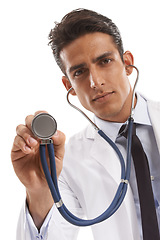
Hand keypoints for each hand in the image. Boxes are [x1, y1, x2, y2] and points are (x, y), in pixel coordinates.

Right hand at [11, 111, 65, 227]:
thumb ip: (60, 141)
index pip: (42, 118)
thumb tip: (54, 132)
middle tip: (38, 133)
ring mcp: (24, 142)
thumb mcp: (59, 155)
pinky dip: (21, 143)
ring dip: (27, 133)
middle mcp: (34, 135)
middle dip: (32, 122)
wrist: (42, 183)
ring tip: (34, 144)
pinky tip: (28, 150)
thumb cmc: (51, 167)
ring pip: (20, 128)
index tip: (44, 120)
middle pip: (29, 119)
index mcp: (45, 133)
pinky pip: (16, 141)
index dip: (42, 115)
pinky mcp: (16, 150)